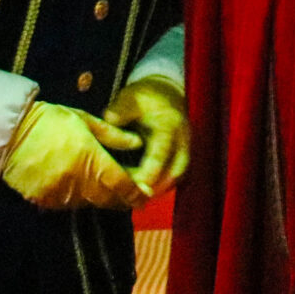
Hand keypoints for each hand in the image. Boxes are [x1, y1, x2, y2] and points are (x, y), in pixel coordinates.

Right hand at [2, 102, 145, 210]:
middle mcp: (78, 181)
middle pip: (107, 199)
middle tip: (131, 196)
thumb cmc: (50, 121)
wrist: (9, 133)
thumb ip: (114, 135)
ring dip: (100, 199)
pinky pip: (68, 205)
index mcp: (91, 160)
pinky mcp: (44, 200)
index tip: (145, 197)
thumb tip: (138, 143)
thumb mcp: (85, 121)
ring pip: (89, 203)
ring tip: (108, 191)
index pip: (122, 184)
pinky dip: (78, 199)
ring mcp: (60, 193)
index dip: (136, 194)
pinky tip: (81, 189)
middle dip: (121, 199)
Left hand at [103, 76, 190, 199]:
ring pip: (178, 176)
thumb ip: (121, 110)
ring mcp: (185, 148)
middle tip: (136, 200)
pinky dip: (163, 186)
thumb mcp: (131, 98)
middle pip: (176, 170)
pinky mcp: (183, 154)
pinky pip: (176, 175)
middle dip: (158, 187)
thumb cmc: (144, 97)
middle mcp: (181, 139)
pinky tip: (145, 193)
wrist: (165, 93)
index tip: (136, 186)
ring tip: (138, 200)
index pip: (162, 153)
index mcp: (168, 126)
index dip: (151, 171)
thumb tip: (109, 119)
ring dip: (161, 189)